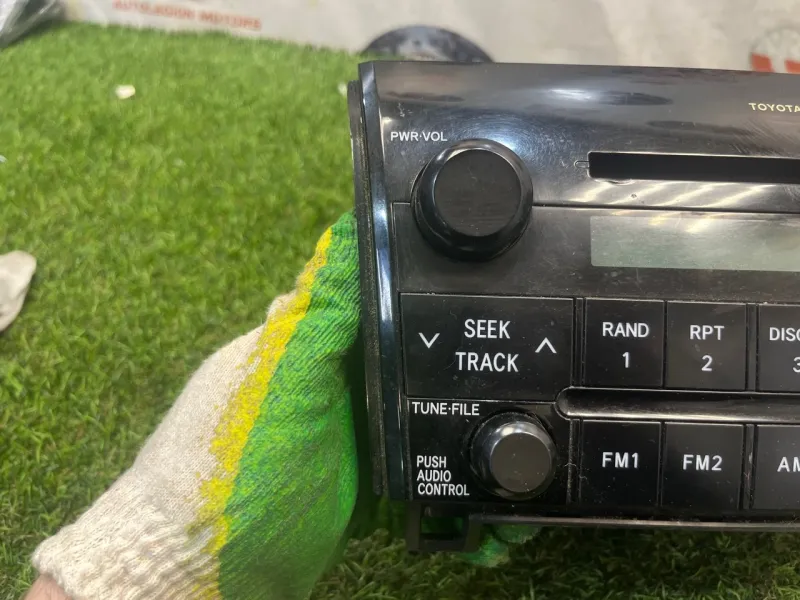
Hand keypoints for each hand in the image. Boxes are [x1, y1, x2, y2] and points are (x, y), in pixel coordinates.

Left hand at [27, 212, 535, 598]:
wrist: (202, 573)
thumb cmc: (228, 470)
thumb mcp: (281, 381)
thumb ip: (321, 313)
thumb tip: (351, 224)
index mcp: (316, 346)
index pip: (383, 302)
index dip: (433, 299)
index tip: (492, 299)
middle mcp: (338, 387)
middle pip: (420, 368)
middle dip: (470, 381)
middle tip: (529, 392)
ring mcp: (354, 443)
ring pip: (430, 431)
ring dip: (473, 447)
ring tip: (523, 469)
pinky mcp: (368, 494)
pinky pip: (426, 486)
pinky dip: (457, 498)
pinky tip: (491, 519)